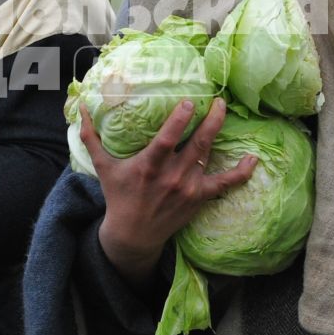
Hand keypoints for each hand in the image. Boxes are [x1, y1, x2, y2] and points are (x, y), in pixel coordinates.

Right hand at [86, 97, 256, 289]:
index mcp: (149, 166)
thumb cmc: (119, 196)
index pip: (167, 140)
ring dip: (219, 131)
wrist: (134, 234)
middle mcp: (172, 176)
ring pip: (209, 155)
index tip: (189, 101)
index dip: (179, 120)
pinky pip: (225, 183)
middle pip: (197, 143)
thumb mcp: (103, 167)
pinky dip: (241, 172)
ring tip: (223, 110)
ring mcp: (188, 187)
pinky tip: (253, 158)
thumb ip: (91, 137)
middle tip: (217, 100)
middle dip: (211, 120)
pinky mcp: (199, 197)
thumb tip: (81, 108)